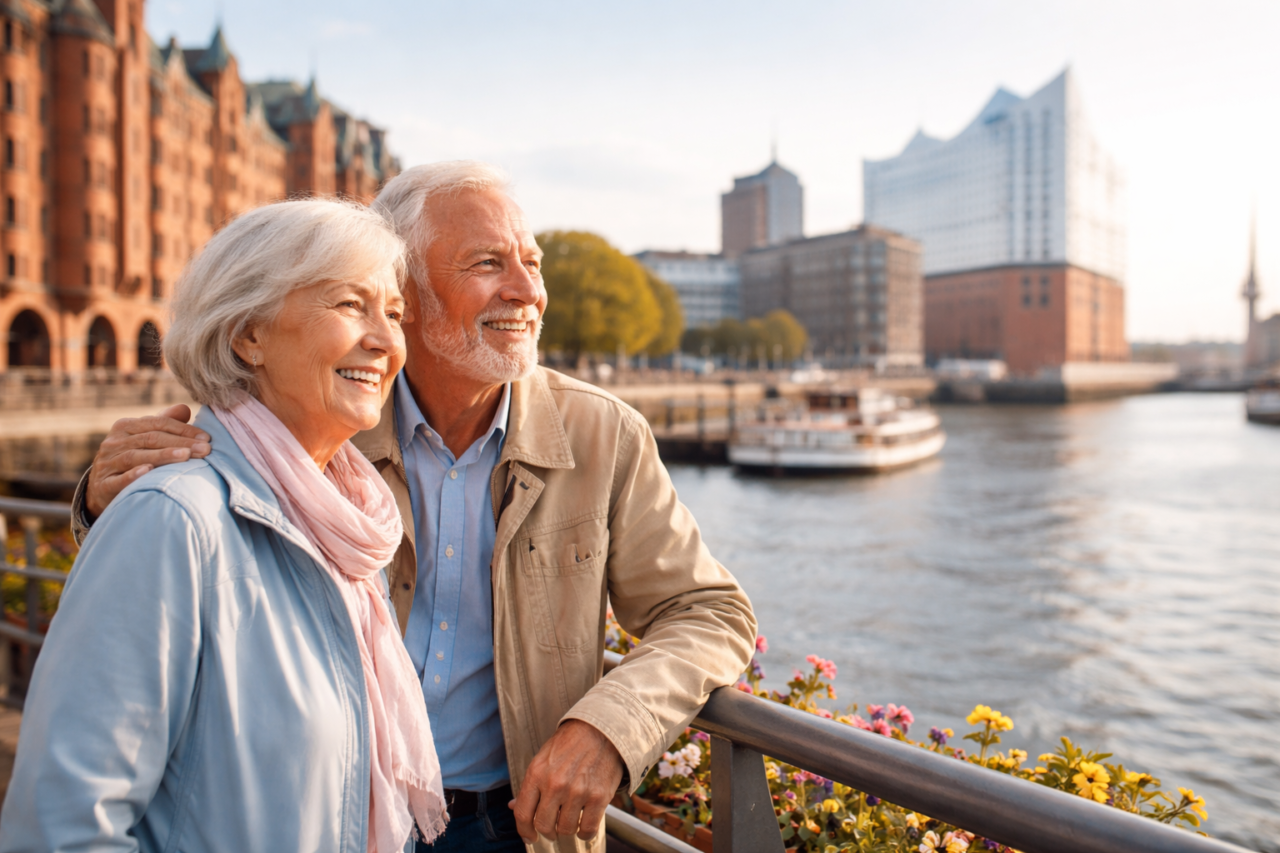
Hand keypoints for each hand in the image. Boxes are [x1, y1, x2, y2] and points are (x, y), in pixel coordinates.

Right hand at [85, 405, 210, 517]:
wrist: (102, 488)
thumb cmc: (133, 458)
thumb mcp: (145, 437)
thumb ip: (164, 422)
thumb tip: (185, 407)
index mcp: (125, 426)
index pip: (158, 423)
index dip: (183, 430)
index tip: (206, 438)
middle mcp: (114, 442)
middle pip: (150, 439)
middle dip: (181, 443)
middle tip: (205, 449)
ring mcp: (107, 463)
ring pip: (136, 456)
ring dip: (163, 455)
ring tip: (186, 456)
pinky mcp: (103, 484)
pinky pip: (118, 479)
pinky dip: (133, 475)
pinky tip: (149, 471)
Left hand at [510, 720, 624, 843]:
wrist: (601, 729)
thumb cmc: (570, 744)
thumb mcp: (543, 759)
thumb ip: (529, 785)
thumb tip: (513, 806)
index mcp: (536, 773)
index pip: (522, 813)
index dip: (524, 831)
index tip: (529, 836)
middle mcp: (555, 784)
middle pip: (543, 825)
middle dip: (547, 830)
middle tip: (553, 827)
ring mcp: (577, 791)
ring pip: (565, 829)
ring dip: (567, 829)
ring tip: (571, 818)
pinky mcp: (598, 797)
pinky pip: (587, 829)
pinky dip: (584, 832)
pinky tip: (584, 824)